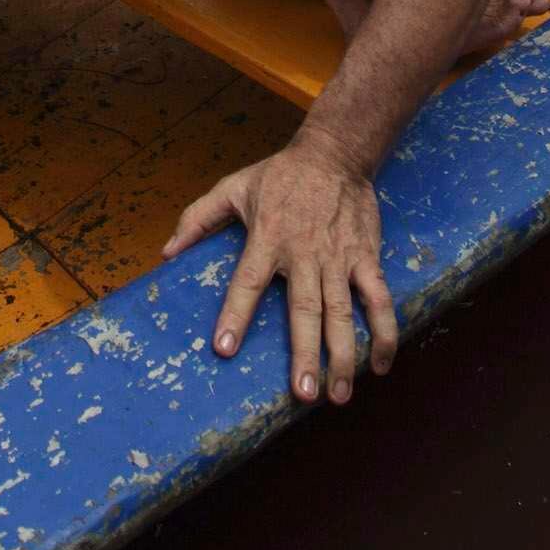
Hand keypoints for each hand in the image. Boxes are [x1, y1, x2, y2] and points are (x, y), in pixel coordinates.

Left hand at [163, 137, 396, 404]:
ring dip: (343, 356)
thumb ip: (198, 219)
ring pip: (343, 314)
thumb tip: (166, 253)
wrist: (335, 154)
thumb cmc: (279, 176)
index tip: (224, 349)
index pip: (247, 283)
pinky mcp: (366, 258)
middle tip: (302, 394)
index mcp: (267, 239)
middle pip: (304, 310)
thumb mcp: (232, 188)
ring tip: (338, 395)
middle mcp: (304, 254)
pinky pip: (379, 299)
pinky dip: (384, 332)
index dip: (235, 315)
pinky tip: (380, 365)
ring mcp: (338, 259)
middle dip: (305, 354)